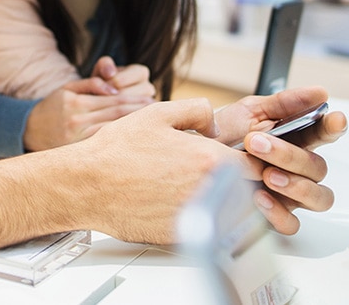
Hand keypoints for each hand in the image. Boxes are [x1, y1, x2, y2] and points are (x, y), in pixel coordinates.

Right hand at [21, 63, 155, 151]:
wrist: (28, 130)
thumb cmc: (52, 107)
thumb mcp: (67, 88)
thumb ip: (91, 83)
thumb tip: (113, 87)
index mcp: (75, 101)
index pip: (113, 99)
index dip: (134, 99)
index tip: (150, 99)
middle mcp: (76, 119)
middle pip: (116, 114)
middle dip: (139, 112)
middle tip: (157, 111)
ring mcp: (76, 137)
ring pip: (113, 130)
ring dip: (134, 127)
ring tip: (151, 125)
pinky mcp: (76, 151)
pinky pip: (103, 144)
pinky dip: (120, 141)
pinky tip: (132, 140)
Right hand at [64, 96, 339, 243]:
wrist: (87, 186)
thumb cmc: (116, 153)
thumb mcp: (158, 114)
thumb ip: (195, 110)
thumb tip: (212, 114)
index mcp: (210, 159)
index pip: (260, 163)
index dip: (261, 159)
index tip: (256, 157)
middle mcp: (210, 191)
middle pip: (255, 193)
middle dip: (254, 185)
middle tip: (243, 178)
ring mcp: (197, 217)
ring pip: (236, 216)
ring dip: (235, 206)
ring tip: (219, 195)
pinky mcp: (183, 237)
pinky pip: (211, 232)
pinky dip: (211, 223)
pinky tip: (194, 209)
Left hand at [214, 86, 346, 232]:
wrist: (195, 160)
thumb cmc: (227, 134)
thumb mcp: (251, 111)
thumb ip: (285, 102)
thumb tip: (319, 93)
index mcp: (298, 139)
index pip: (325, 133)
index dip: (334, 128)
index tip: (335, 120)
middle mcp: (299, 168)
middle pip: (318, 168)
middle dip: (290, 155)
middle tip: (256, 143)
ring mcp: (290, 193)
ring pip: (317, 198)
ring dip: (295, 185)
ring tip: (267, 175)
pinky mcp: (275, 215)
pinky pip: (291, 223)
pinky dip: (278, 212)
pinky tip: (259, 197)